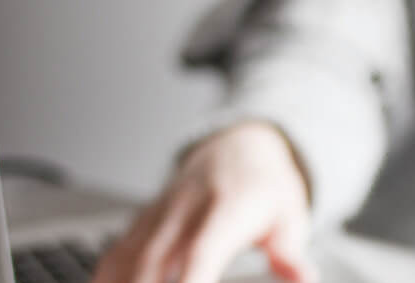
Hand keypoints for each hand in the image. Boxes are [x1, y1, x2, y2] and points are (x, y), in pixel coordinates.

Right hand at [92, 121, 314, 282]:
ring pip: (126, 259)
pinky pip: (115, 254)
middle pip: (153, 263)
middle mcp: (186, 210)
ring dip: (124, 282)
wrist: (238, 146)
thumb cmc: (264, 185)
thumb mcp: (290, 214)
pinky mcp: (141, 222)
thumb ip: (290, 251)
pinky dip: (109, 277)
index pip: (201, 252)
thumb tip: (305, 278)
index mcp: (226, 208)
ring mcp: (159, 215)